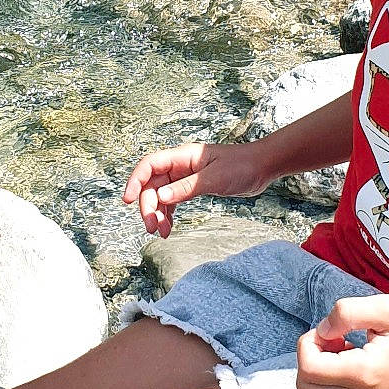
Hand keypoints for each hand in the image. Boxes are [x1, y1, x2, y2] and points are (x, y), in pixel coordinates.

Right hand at [121, 141, 268, 237]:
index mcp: (182, 156)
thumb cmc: (241, 166)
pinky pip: (172, 200)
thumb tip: (161, 196)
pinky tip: (169, 228)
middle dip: (148, 206)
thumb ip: (186, 187)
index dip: (135, 181)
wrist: (262, 167)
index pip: (149, 166)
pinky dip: (168, 214)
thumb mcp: (214, 179)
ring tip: (161, 232)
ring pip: (161, 195)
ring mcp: (185, 176)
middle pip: (152, 184)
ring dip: (158, 213)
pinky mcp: (192, 187)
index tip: (127, 200)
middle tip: (152, 227)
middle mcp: (180, 165)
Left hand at [296, 293, 388, 388]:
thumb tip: (321, 330)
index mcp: (363, 375)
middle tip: (337, 339)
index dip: (308, 344)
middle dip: (311, 358)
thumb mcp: (385, 308)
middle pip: (306, 388)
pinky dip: (332, 386)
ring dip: (320, 373)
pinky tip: (354, 366)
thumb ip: (345, 313)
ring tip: (347, 351)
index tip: (332, 330)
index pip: (307, 368)